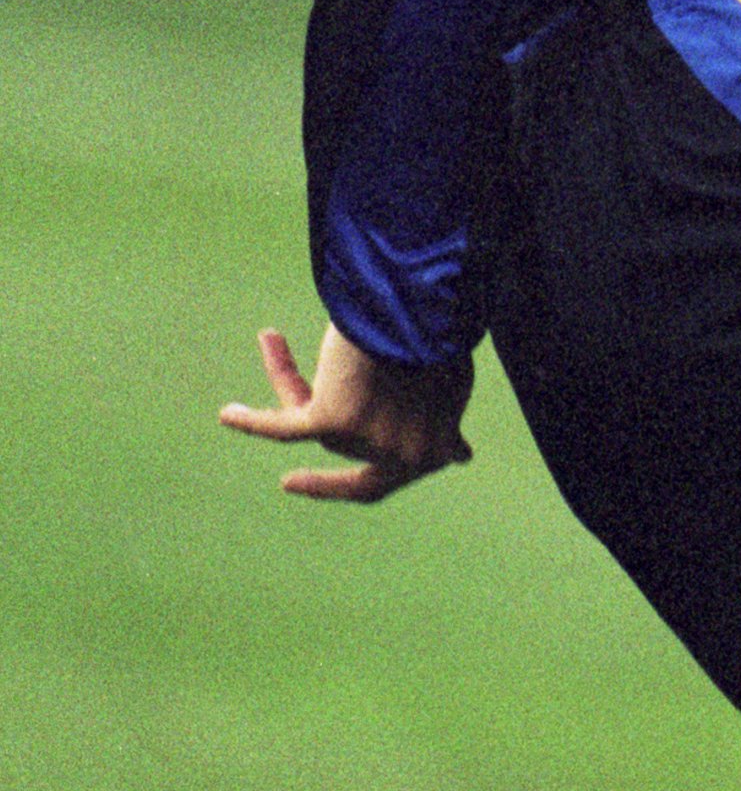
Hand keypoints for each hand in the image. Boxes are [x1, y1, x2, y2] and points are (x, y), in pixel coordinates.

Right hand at [220, 323, 474, 502]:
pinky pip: (281, 426)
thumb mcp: (456, 388)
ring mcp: (368, 441)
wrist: (430, 307)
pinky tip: (228, 414)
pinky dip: (253, 421)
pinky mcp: (333, 420)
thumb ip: (445, 422)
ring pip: (311, 417)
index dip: (352, 483)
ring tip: (270, 336)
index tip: (324, 483)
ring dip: (288, 378)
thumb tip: (462, 458)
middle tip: (278, 415)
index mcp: (433, 452)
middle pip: (338, 440)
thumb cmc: (442, 337)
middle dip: (305, 403)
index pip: (383, 480)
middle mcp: (402, 456)